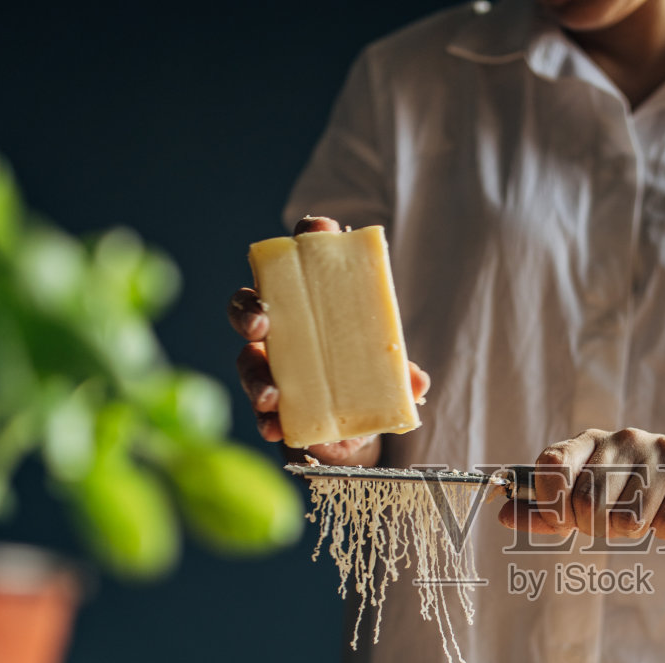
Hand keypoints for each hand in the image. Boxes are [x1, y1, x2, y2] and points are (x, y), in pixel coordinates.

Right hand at [230, 214, 430, 465]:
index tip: (316, 229)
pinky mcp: (271, 404)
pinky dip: (266, 418)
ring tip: (270, 396)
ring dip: (255, 375)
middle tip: (260, 323)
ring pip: (248, 360)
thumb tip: (416, 380)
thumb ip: (401, 373)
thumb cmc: (368, 378)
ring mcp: (272, 365)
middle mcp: (285, 328)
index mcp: (317, 302)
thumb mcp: (390, 373)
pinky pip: (259, 408)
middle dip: (248, 310)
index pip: (308, 259)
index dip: (310, 237)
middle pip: (252, 304)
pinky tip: (274, 425)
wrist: (359, 431)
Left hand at [498, 428, 664, 539]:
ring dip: (635, 532)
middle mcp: (624, 438)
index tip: (563, 519)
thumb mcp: (587, 492)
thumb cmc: (633, 489)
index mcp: (590, 441)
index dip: (550, 503)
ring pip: (630, 521)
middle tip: (613, 521)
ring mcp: (662, 451)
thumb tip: (502, 515)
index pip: (551, 464)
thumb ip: (545, 508)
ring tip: (647, 513)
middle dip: (598, 528)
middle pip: (589, 506)